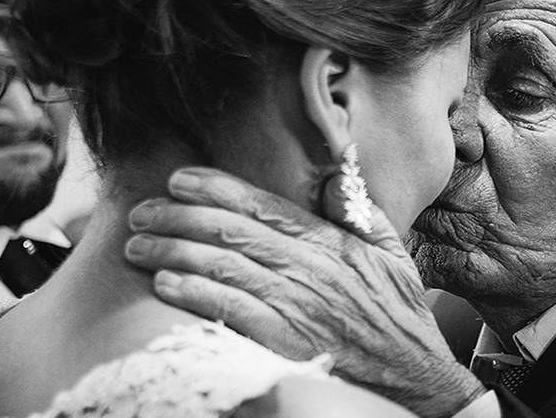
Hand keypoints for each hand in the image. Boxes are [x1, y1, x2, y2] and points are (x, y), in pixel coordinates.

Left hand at [125, 167, 485, 416]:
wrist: (417, 379)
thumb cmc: (399, 316)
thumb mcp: (393, 254)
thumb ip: (361, 211)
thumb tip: (332, 174)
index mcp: (329, 243)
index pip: (263, 205)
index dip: (216, 187)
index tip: (178, 178)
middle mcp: (309, 269)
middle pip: (231, 232)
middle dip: (179, 217)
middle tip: (141, 212)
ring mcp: (297, 307)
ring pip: (224, 267)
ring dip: (174, 253)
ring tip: (138, 246)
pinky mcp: (287, 345)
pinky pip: (232, 313)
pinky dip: (195, 296)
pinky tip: (164, 286)